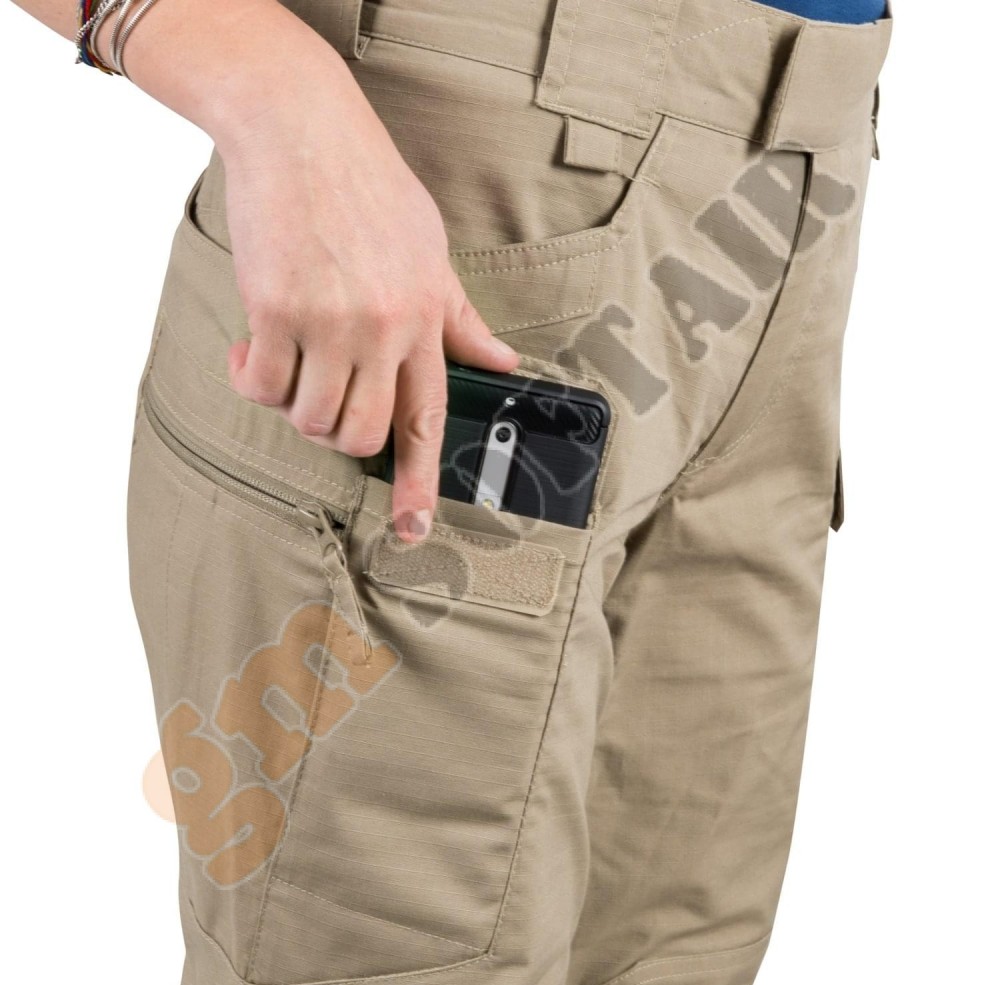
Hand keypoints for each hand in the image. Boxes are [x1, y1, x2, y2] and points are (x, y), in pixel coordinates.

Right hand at [216, 45, 519, 542]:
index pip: (427, 419)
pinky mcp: (277, 311)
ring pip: (309, 418)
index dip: (420, 482)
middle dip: (336, 435)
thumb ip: (461, 319)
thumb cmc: (369, 191)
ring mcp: (331, 323)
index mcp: (425, 321)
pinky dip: (252, 375)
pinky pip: (261, 385)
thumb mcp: (432, 253)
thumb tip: (504, 363)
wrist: (302, 130)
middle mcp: (384, 330)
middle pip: (359, 436)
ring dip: (293, 402)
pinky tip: (255, 340)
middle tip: (321, 395)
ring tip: (289, 354)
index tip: (414, 530)